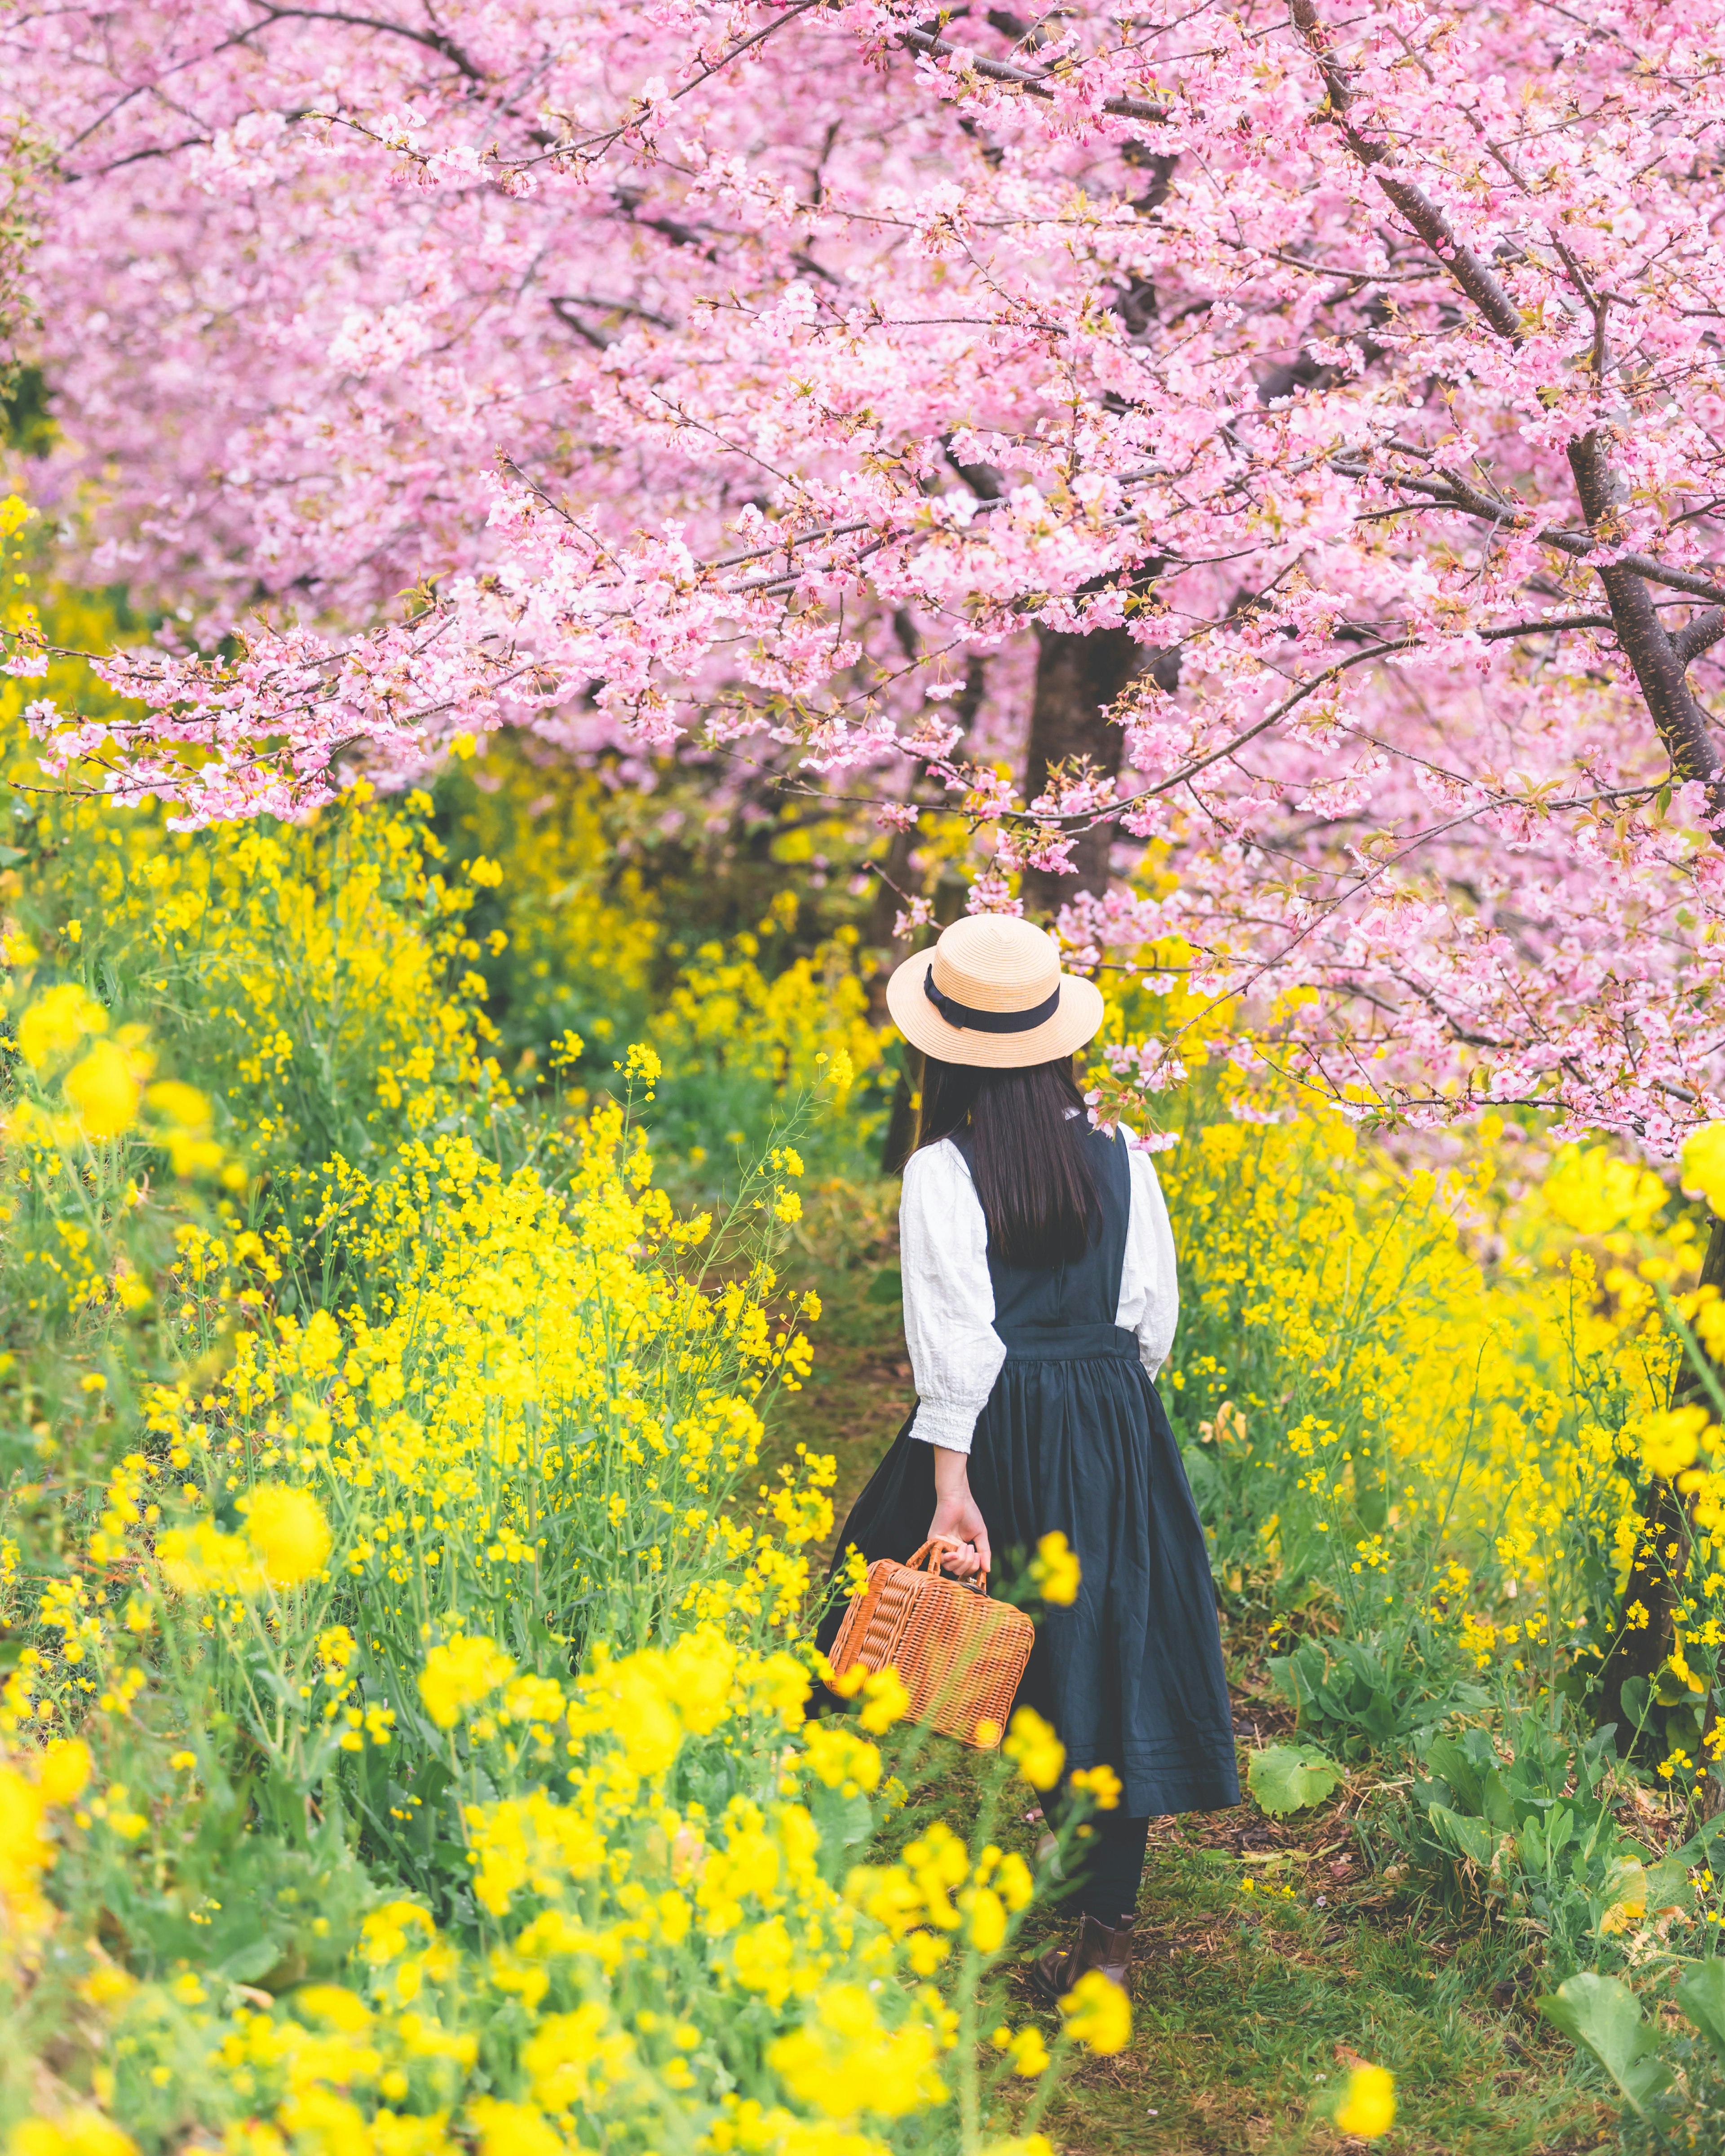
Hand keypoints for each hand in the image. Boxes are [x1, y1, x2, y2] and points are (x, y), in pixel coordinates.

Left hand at [928, 1450, 990, 1579]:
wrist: (958, 1500)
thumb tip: (987, 1571)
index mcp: (961, 1550)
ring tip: (965, 1545)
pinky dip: (950, 1559)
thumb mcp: (981, 1536)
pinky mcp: (934, 1542)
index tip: (978, 1555)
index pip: (966, 1569)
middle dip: (969, 1564)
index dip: (973, 1568)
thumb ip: (984, 1553)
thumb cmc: (970, 1514)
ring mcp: (942, 1547)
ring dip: (962, 1559)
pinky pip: (940, 1559)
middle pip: (958, 1571)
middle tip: (971, 1548)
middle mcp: (951, 1551)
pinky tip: (955, 1552)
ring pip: (950, 1568)